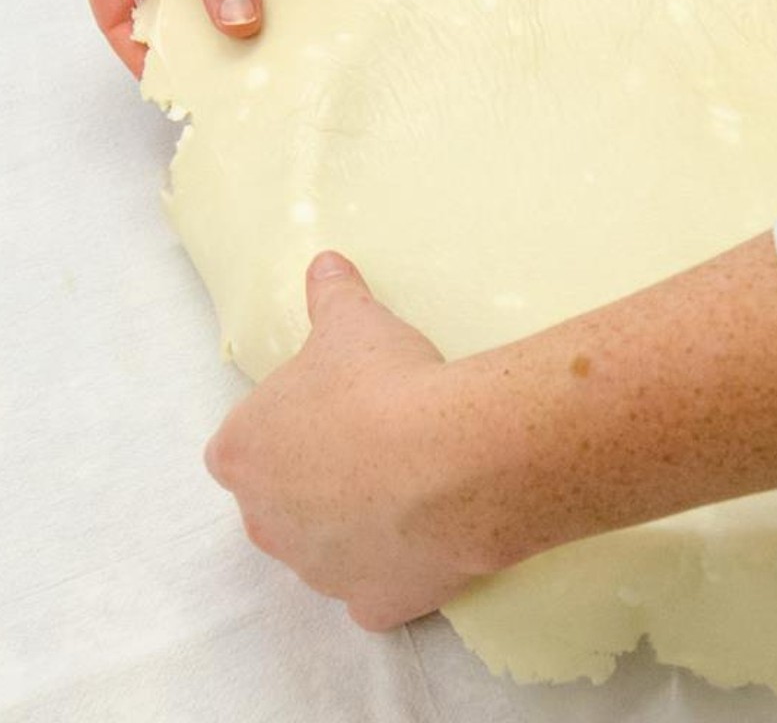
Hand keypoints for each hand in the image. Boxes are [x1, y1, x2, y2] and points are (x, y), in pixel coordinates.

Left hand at [205, 251, 479, 630]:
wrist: (448, 458)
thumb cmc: (383, 383)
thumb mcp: (354, 321)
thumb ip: (331, 293)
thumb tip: (324, 261)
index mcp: (241, 453)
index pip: (244, 444)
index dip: (287, 427)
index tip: (331, 409)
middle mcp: (263, 522)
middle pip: (279, 502)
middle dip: (317, 480)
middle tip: (375, 443)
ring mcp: (315, 570)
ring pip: (326, 549)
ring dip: (356, 525)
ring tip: (413, 483)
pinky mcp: (371, 604)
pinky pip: (376, 592)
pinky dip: (396, 572)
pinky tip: (428, 538)